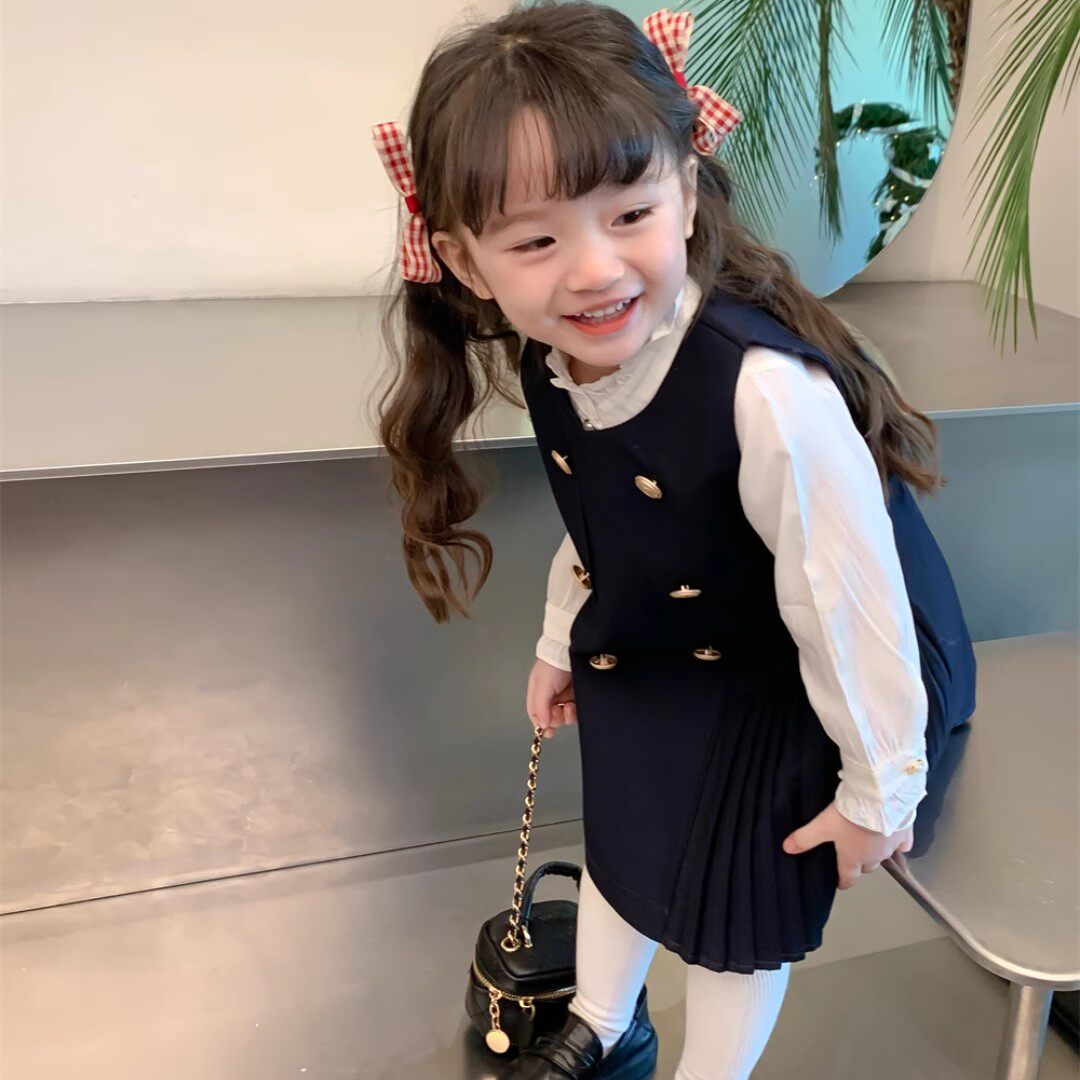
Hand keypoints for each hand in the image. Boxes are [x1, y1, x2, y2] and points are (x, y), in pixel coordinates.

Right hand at [526, 657, 576, 738]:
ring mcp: (566, 694)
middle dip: (556, 719)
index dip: (542, 725)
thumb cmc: (553, 663)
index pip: (537, 714)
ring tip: (569, 706)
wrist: (570, 649)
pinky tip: (575, 704)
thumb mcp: (541, 686)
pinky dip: (577, 711)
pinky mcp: (579, 693)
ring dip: (568, 715)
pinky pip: (578, 709)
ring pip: (566, 715)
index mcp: (539, 693)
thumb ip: (539, 707)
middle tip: (558, 711)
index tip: (549, 732)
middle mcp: (552, 695)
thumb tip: (541, 726)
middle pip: (553, 717)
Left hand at [781, 802, 913, 889]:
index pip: (848, 877)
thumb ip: (805, 837)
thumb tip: (786, 848)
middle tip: (851, 852)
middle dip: (859, 862)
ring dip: (876, 852)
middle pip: (866, 866)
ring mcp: (892, 847)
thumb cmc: (850, 814)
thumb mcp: (823, 824)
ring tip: (868, 841)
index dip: (843, 880)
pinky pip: (902, 845)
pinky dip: (897, 843)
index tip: (840, 882)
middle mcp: (874, 858)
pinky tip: (892, 835)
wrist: (880, 798)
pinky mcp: (905, 835)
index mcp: (854, 858)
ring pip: (883, 856)